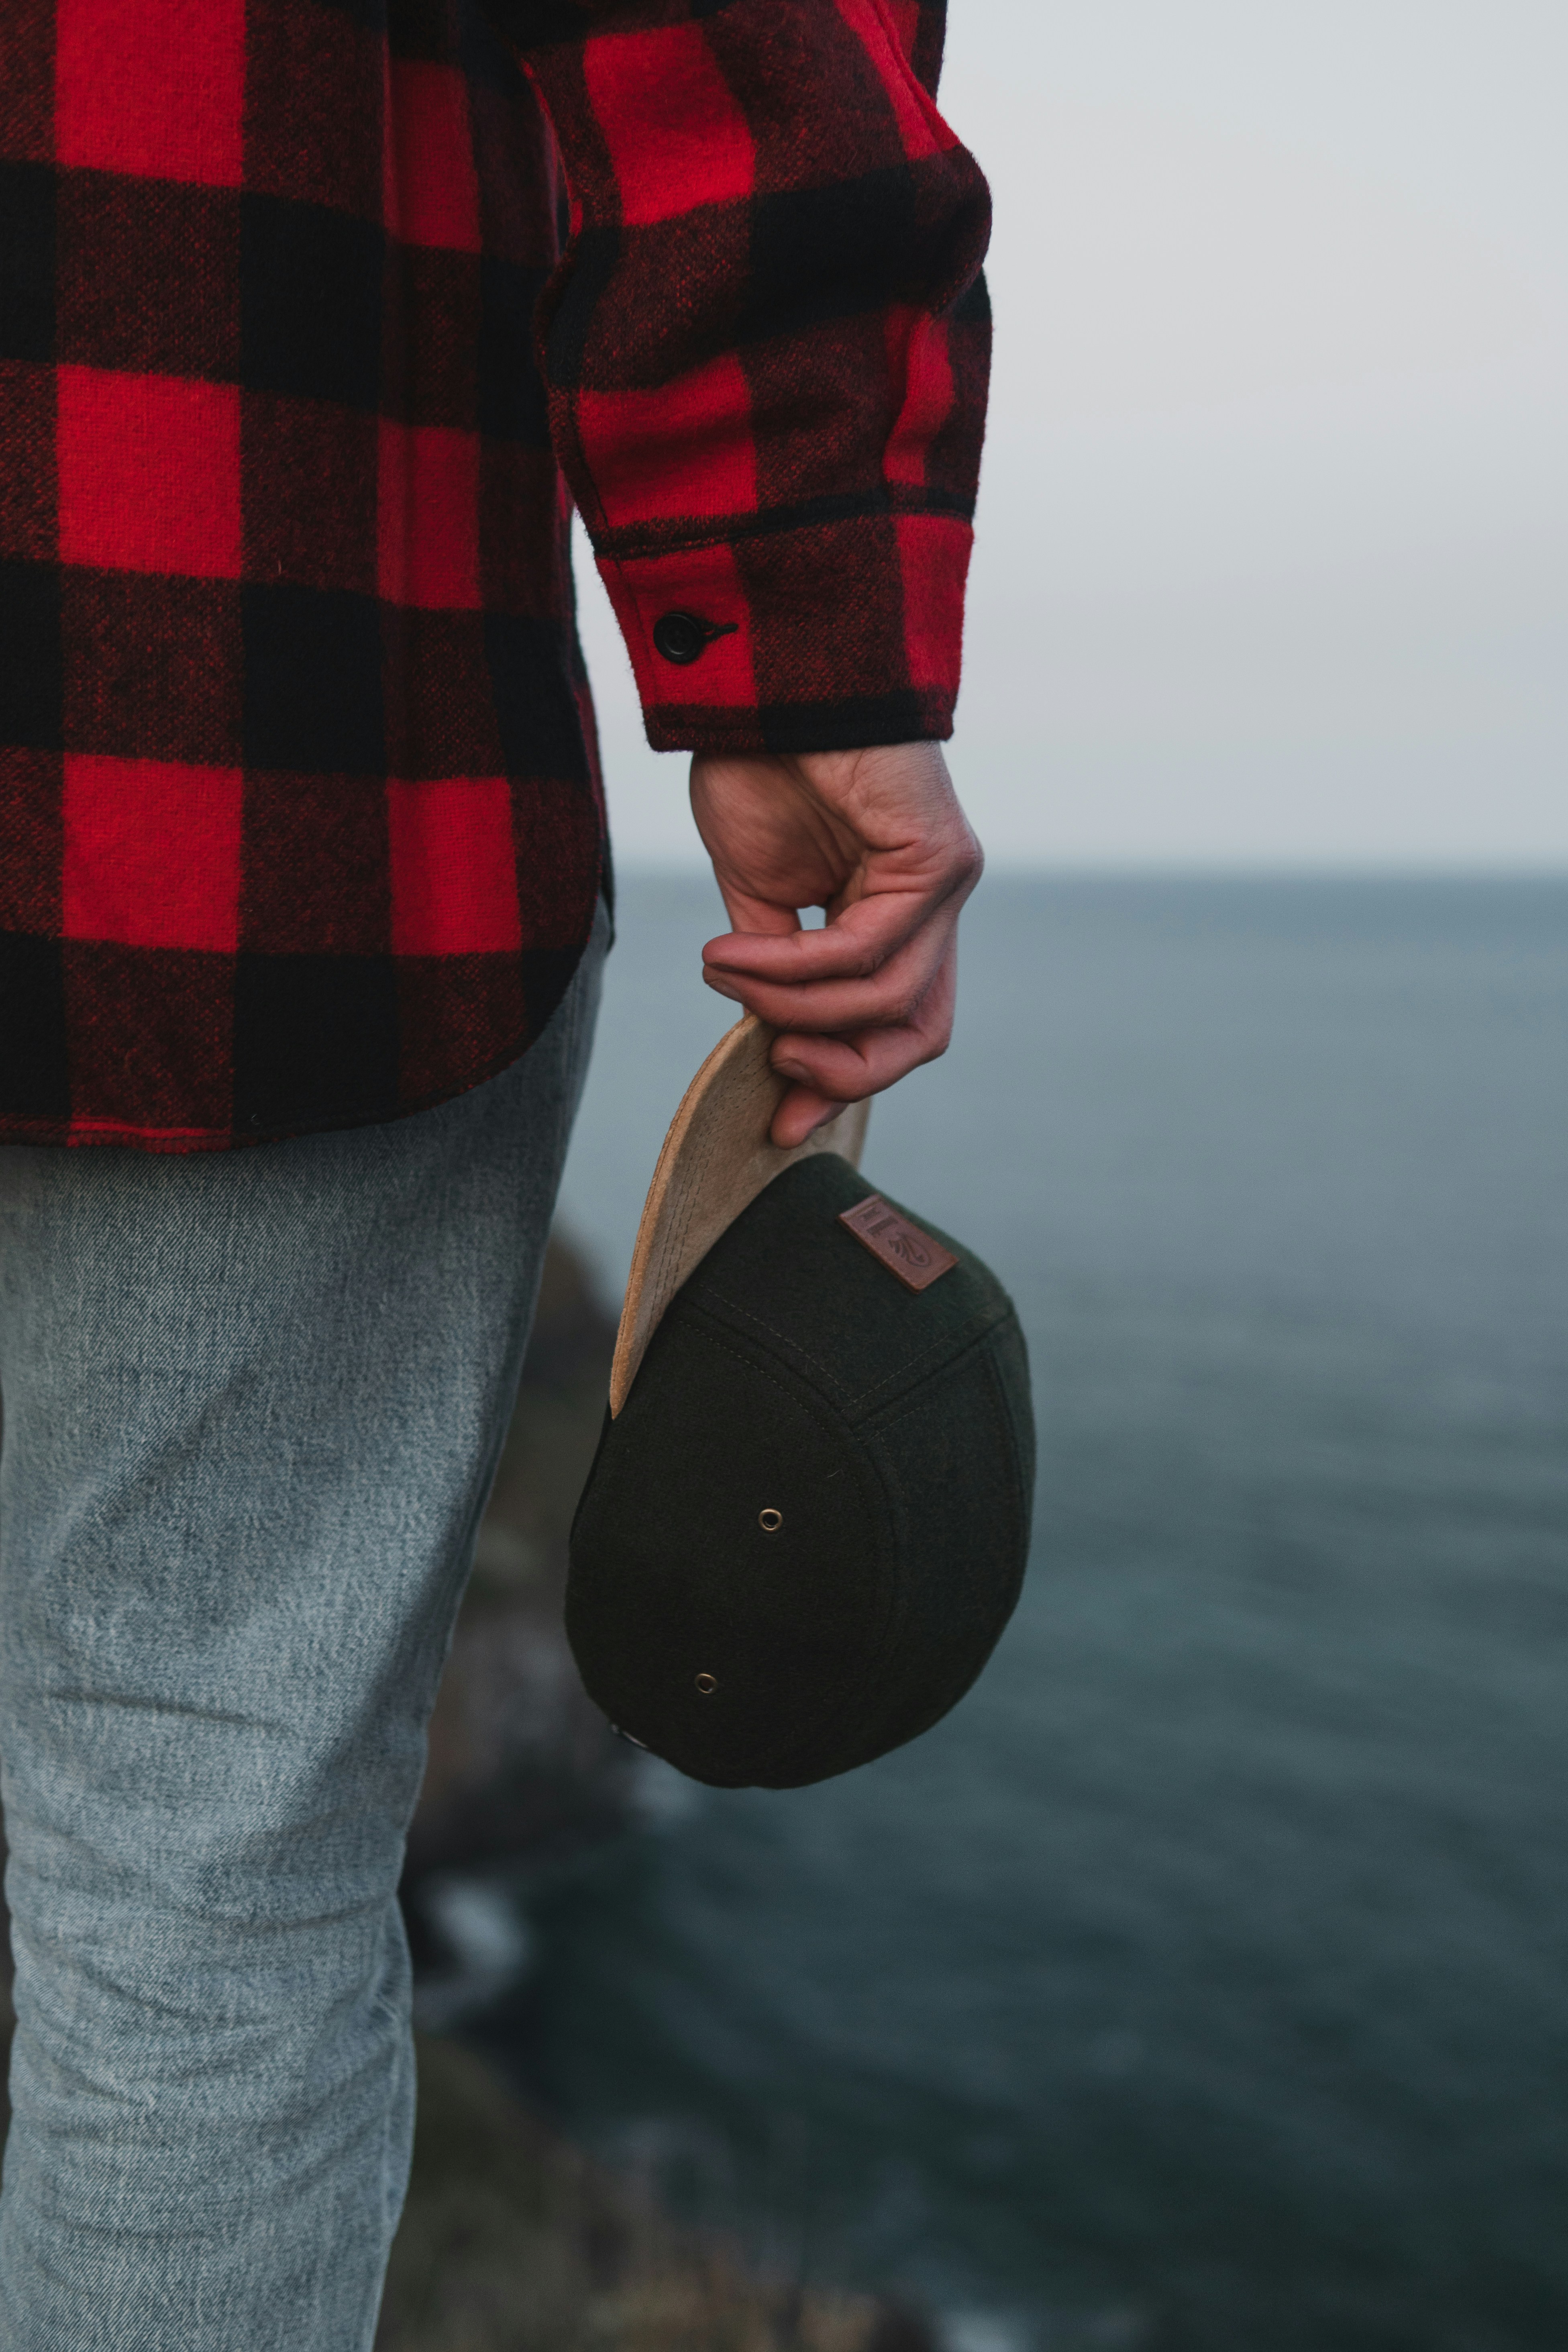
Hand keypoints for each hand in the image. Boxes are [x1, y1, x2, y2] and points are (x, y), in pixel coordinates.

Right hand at [690, 742, 982, 1147]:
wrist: (766, 680)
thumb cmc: (761, 769)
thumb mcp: (756, 895)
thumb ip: (775, 971)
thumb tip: (768, 1046)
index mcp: (895, 915)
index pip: (898, 1026)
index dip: (845, 1081)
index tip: (778, 1121)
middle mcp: (934, 904)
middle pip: (922, 1032)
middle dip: (846, 1072)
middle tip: (774, 1065)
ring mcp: (946, 881)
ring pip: (889, 998)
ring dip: (795, 1004)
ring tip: (726, 975)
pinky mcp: (942, 857)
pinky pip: (870, 947)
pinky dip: (800, 965)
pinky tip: (742, 951)